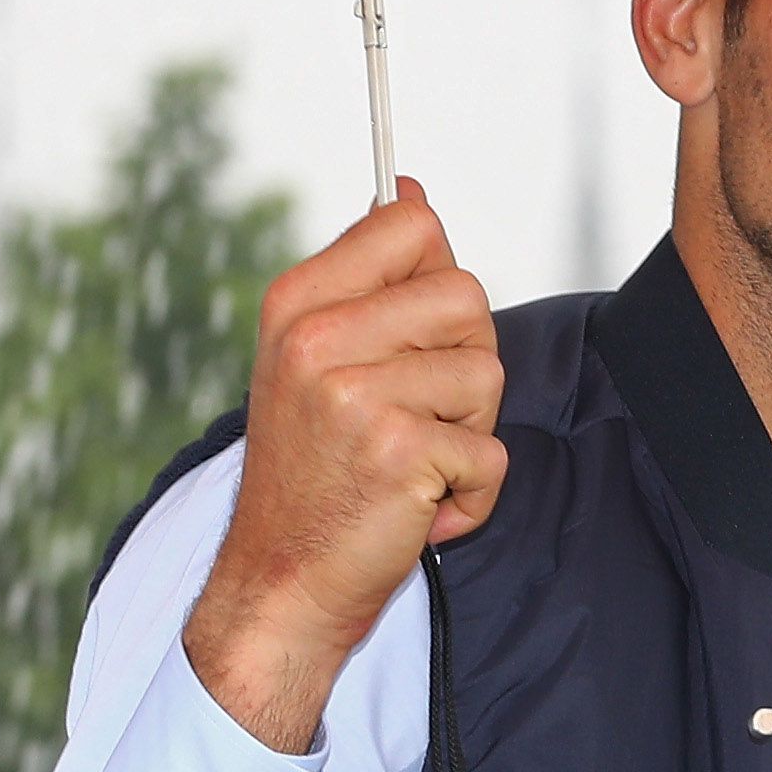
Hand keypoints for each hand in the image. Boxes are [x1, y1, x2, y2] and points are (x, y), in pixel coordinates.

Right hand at [182, 183, 505, 752]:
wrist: (281, 581)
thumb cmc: (314, 471)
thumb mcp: (313, 359)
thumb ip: (367, 280)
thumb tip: (410, 189)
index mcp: (297, 301)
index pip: (411, 222)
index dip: (437, 274)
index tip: (415, 329)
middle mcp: (317, 338)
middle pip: (465, 295)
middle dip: (465, 360)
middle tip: (415, 413)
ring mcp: (354, 395)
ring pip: (486, 374)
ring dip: (469, 431)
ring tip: (411, 462)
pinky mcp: (397, 453)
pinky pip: (490, 453)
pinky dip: (472, 495)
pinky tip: (417, 510)